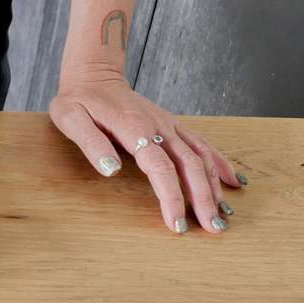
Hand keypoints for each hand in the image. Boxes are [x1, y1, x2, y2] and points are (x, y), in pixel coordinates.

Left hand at [49, 66, 244, 233]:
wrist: (93, 74)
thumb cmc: (79, 99)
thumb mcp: (71, 119)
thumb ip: (91, 144)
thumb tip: (111, 170)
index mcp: (134, 128)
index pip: (160, 168)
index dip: (171, 197)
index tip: (176, 224)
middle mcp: (159, 126)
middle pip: (190, 165)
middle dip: (204, 198)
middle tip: (213, 228)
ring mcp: (169, 124)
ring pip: (201, 155)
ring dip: (215, 185)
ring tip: (224, 213)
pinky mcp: (172, 124)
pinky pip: (202, 143)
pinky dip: (219, 162)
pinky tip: (233, 180)